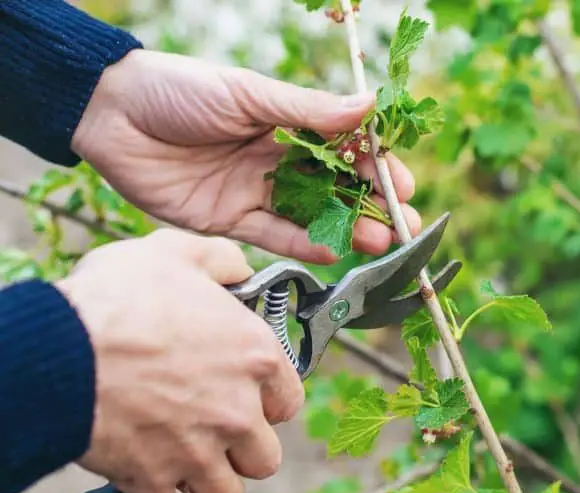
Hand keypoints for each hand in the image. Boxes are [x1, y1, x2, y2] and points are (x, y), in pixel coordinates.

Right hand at [55, 229, 304, 492]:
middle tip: (214, 435)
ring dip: (206, 483)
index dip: (268, 403)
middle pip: (264, 458)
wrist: (59, 347)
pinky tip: (145, 486)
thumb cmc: (117, 300)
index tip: (248, 400)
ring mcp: (198, 450)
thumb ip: (220, 261)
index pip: (289, 402)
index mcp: (255, 358)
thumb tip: (240, 269)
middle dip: (240, 451)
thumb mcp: (176, 254)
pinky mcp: (154, 479)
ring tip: (183, 462)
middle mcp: (237, 410)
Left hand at [70, 49, 421, 264]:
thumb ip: (308, 110)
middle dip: (373, 206)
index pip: (346, 149)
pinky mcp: (228, 220)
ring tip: (382, 242)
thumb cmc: (179, 89)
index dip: (376, 167)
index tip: (404, 182)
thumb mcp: (249, 93)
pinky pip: (273, 235)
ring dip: (348, 229)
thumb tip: (370, 106)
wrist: (109, 114)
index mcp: (287, 123)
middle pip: (336, 188)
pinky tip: (334, 250)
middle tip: (406, 225)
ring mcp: (254, 191)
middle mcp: (276, 160)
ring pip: (312, 215)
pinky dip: (304, 244)